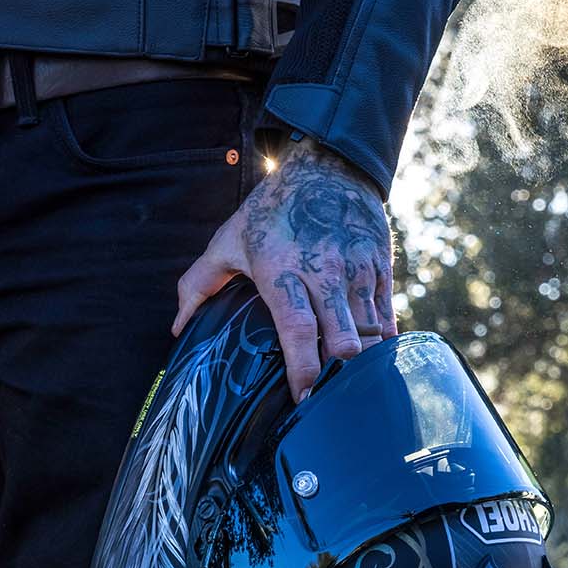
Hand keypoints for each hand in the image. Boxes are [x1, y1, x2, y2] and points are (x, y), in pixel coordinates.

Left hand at [174, 137, 395, 401]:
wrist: (328, 167)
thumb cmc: (272, 209)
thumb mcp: (228, 240)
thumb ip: (199, 284)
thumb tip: (179, 329)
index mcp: (283, 270)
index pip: (298, 331)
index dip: (303, 370)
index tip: (303, 399)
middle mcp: (325, 272)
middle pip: (345, 340)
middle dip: (339, 373)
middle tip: (327, 395)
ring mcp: (358, 270)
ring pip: (372, 334)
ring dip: (361, 362)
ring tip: (347, 381)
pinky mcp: (381, 268)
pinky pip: (388, 318)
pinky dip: (380, 341)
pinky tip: (367, 355)